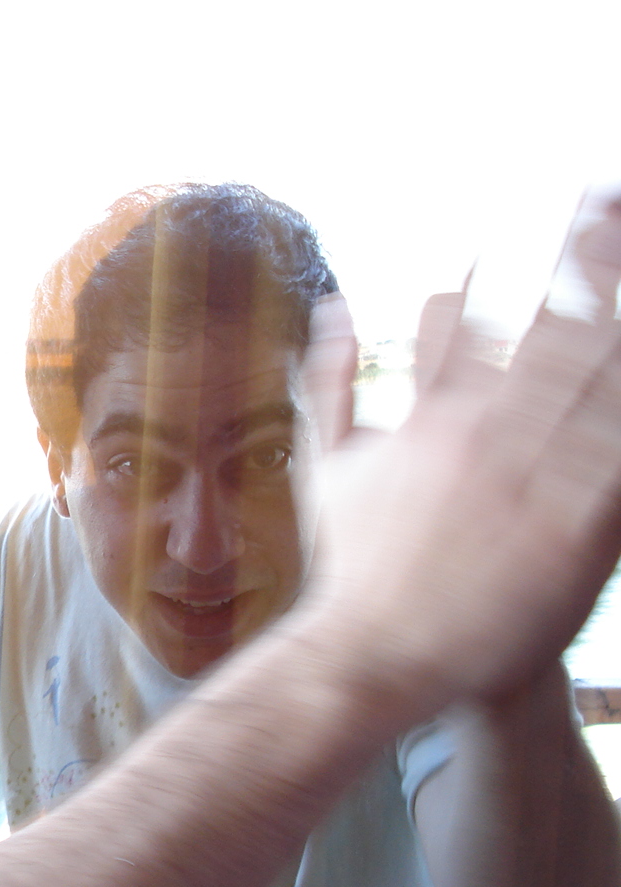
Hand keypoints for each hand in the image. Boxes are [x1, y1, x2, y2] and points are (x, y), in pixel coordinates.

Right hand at [294, 193, 620, 717]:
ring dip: (617, 320)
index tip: (540, 217)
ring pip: (601, 380)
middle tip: (613, 202)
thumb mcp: (328, 465)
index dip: (508, 263)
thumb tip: (334, 308)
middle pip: (553, 329)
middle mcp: (485, 431)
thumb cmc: (350, 561)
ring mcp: (533, 476)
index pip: (474, 315)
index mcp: (430, 412)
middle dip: (590, 260)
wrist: (374, 653)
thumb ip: (329, 381)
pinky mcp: (576, 528)